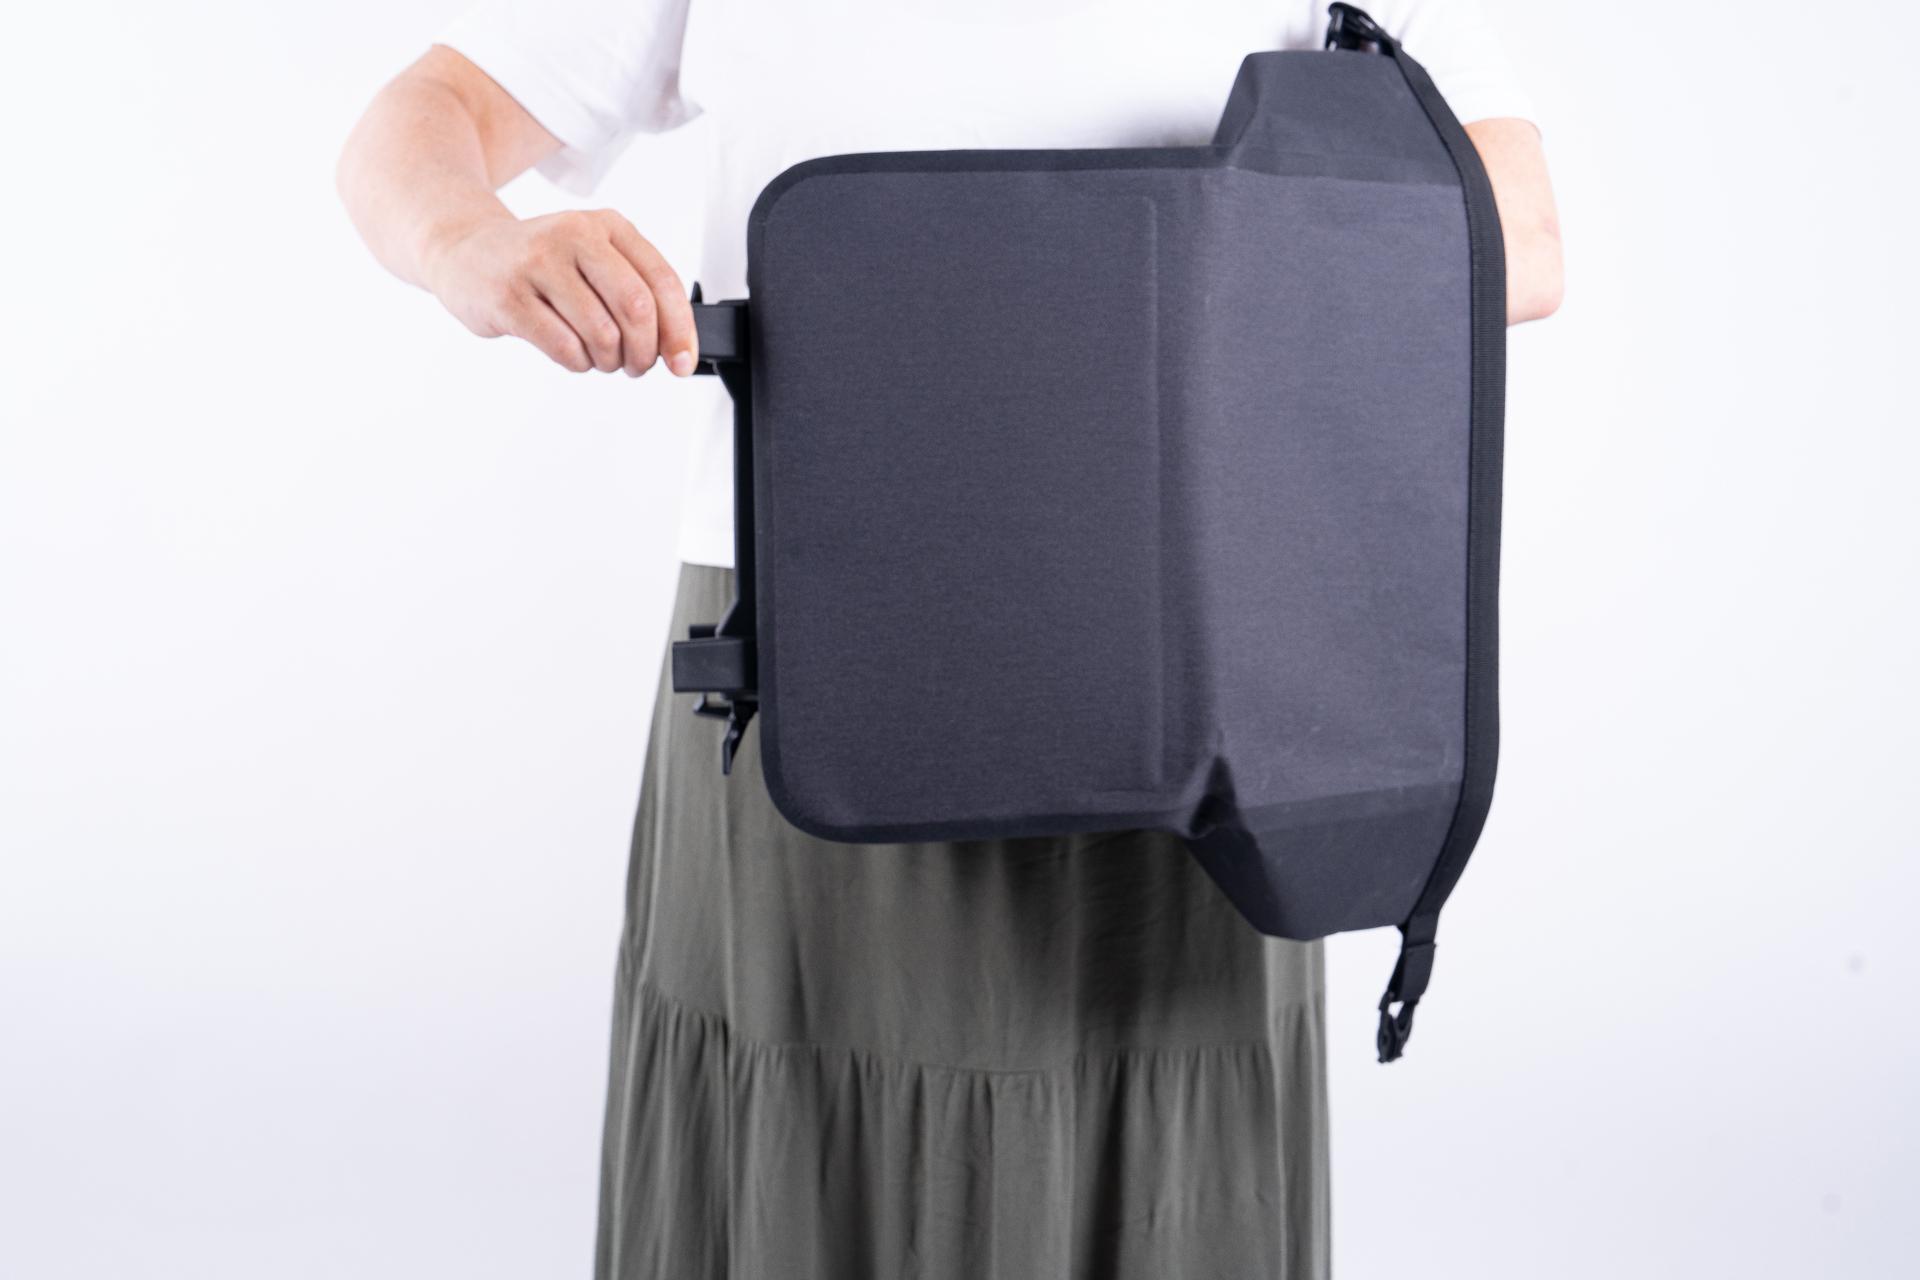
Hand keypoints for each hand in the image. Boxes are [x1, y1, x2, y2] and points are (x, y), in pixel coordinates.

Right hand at [422, 209, 697, 376]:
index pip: (662, 281)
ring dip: (608, 360)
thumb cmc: (540, 264)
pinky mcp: (509, 296)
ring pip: (602, 333)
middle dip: (644, 351)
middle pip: (636, 308)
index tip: (683, 363)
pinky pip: (564, 347)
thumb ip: (635, 293)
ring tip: (599, 357)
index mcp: (607, 226)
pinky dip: (578, 362)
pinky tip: (571, 353)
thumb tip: (677, 348)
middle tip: (636, 365)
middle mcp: (575, 236)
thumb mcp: (593, 260)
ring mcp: (538, 264)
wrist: (463, 250)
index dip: (680, 329)